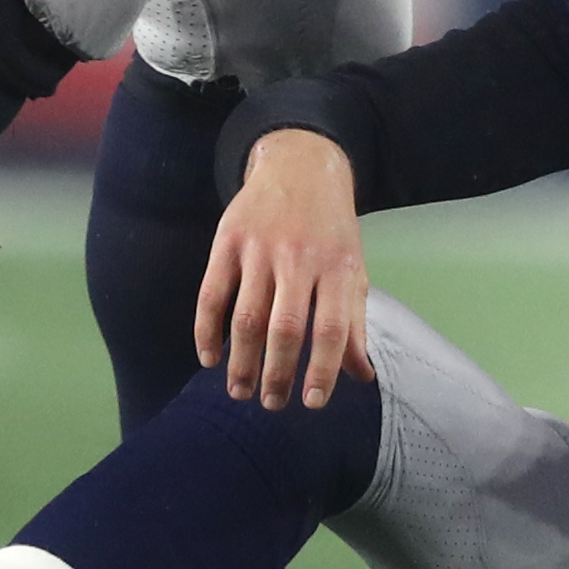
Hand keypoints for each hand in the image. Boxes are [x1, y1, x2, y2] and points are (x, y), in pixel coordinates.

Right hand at [196, 130, 372, 409]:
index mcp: (338, 266)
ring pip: (247, 316)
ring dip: (241, 361)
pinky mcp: (228, 239)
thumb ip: (354, 323)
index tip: (312, 403)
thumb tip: (362, 377)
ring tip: (240, 391)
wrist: (300, 166)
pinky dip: (206, 329)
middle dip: (276, 373)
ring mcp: (261, 247)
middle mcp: (300, 257)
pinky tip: (209, 356)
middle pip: (286, 327)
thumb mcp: (352, 269)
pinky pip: (212, 292)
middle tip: (271, 403)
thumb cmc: (331, 230)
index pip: (332, 326)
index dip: (322, 368)